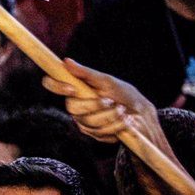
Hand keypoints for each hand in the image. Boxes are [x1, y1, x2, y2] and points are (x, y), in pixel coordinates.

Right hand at [42, 58, 158, 143]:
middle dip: (94, 105)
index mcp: (74, 89)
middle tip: (110, 101)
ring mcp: (83, 121)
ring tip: (122, 110)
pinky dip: (115, 125)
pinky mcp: (94, 134)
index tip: (72, 88)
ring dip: (109, 115)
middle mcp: (75, 106)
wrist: (141, 114)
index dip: (57, 86)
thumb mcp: (107, 81)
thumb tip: (66, 61)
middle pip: (72, 107)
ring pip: (88, 121)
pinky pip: (99, 131)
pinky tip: (125, 120)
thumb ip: (86, 73)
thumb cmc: (123, 93)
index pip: (53, 84)